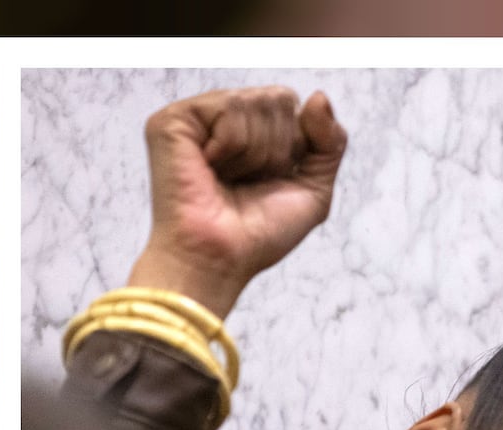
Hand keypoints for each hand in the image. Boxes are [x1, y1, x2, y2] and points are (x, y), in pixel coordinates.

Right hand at [127, 87, 346, 318]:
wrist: (220, 259)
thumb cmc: (256, 236)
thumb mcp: (313, 190)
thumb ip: (330, 141)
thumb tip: (319, 96)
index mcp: (248, 133)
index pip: (290, 106)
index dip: (294, 145)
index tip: (268, 181)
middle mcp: (220, 121)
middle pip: (278, 98)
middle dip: (276, 149)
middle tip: (245, 183)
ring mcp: (194, 119)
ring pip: (255, 102)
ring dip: (254, 153)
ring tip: (227, 179)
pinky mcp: (172, 121)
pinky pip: (229, 107)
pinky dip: (232, 146)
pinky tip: (210, 169)